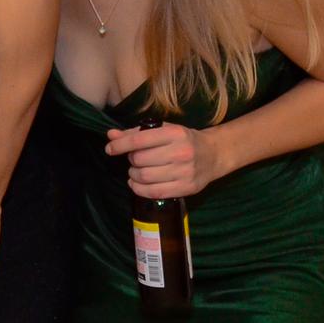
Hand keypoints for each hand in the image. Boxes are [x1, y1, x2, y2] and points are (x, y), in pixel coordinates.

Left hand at [106, 121, 223, 197]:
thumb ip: (136, 133)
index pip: (139, 140)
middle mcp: (181, 152)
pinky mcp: (187, 188)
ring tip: (137, 171)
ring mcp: (185, 172)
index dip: (120, 145)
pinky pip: (154, 192)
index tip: (110, 149)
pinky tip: (137, 184)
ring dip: (133, 175)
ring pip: (145, 177)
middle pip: (139, 160)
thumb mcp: (163, 130)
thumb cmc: (183, 140)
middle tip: (134, 159)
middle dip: (131, 160)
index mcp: (174, 133)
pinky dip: (139, 189)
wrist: (213, 154)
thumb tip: (111, 135)